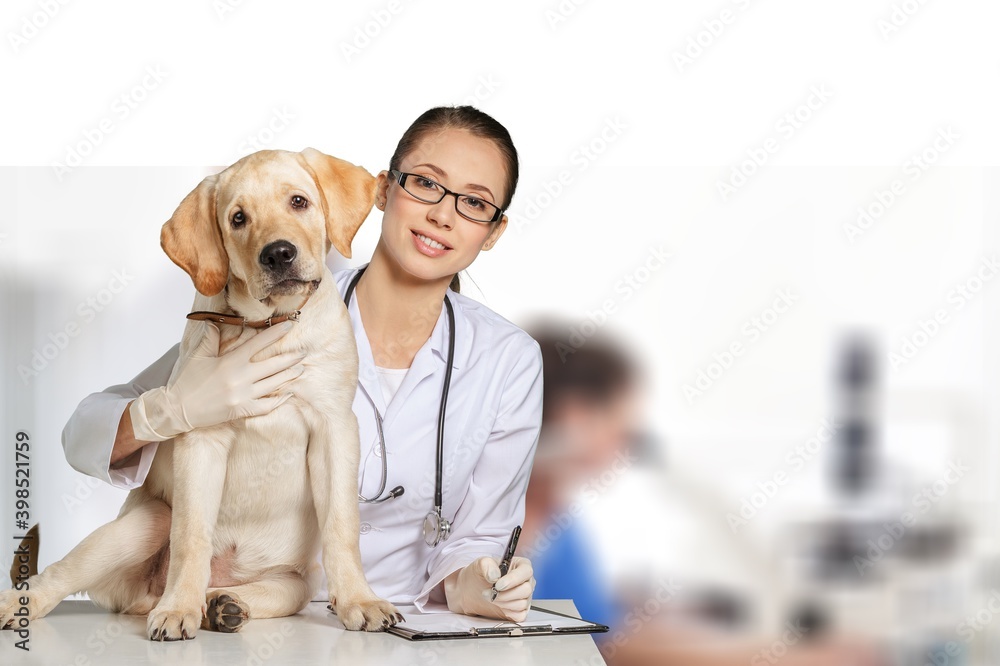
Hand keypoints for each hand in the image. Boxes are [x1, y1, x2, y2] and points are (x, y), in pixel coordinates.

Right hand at [129, 321, 303, 440]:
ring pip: (275, 384)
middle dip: (291, 357)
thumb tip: (215, 321)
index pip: (259, 343)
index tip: (290, 325)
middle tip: (304, 351)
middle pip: (274, 365)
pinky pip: (267, 406)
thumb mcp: (198, 355)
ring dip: (290, 376)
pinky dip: (280, 400)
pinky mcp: (242, 411)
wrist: (177, 409)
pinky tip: (289, 394)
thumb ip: (210, 337)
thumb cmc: (187, 381)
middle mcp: (241, 377)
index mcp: (231, 361)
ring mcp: (244, 396)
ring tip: (301, 369)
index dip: (276, 333)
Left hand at [444, 556, 534, 622]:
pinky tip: (498, 605)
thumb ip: (487, 565)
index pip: (526, 571)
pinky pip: (519, 615)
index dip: (513, 579)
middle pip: (526, 589)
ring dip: (503, 602)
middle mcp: (526, 581)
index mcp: (521, 565)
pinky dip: (507, 612)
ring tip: (491, 597)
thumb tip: (495, 575)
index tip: (498, 585)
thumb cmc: (480, 575)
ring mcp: (525, 597)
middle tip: (490, 592)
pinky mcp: (520, 611)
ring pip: (522, 604)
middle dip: (505, 594)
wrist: (472, 591)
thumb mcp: (480, 564)